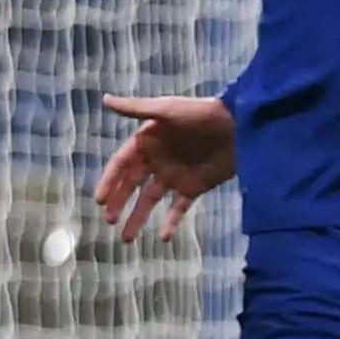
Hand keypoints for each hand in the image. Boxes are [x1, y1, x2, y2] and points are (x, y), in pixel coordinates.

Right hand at [91, 94, 233, 243]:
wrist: (239, 126)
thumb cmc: (201, 114)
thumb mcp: (167, 109)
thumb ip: (136, 108)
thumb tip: (105, 99)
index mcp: (147, 142)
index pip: (121, 165)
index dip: (109, 181)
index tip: (100, 200)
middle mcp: (157, 161)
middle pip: (131, 185)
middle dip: (119, 203)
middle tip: (109, 220)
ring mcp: (174, 176)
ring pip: (149, 201)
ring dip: (138, 218)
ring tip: (126, 239)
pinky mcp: (193, 187)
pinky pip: (178, 208)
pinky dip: (171, 222)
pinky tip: (163, 237)